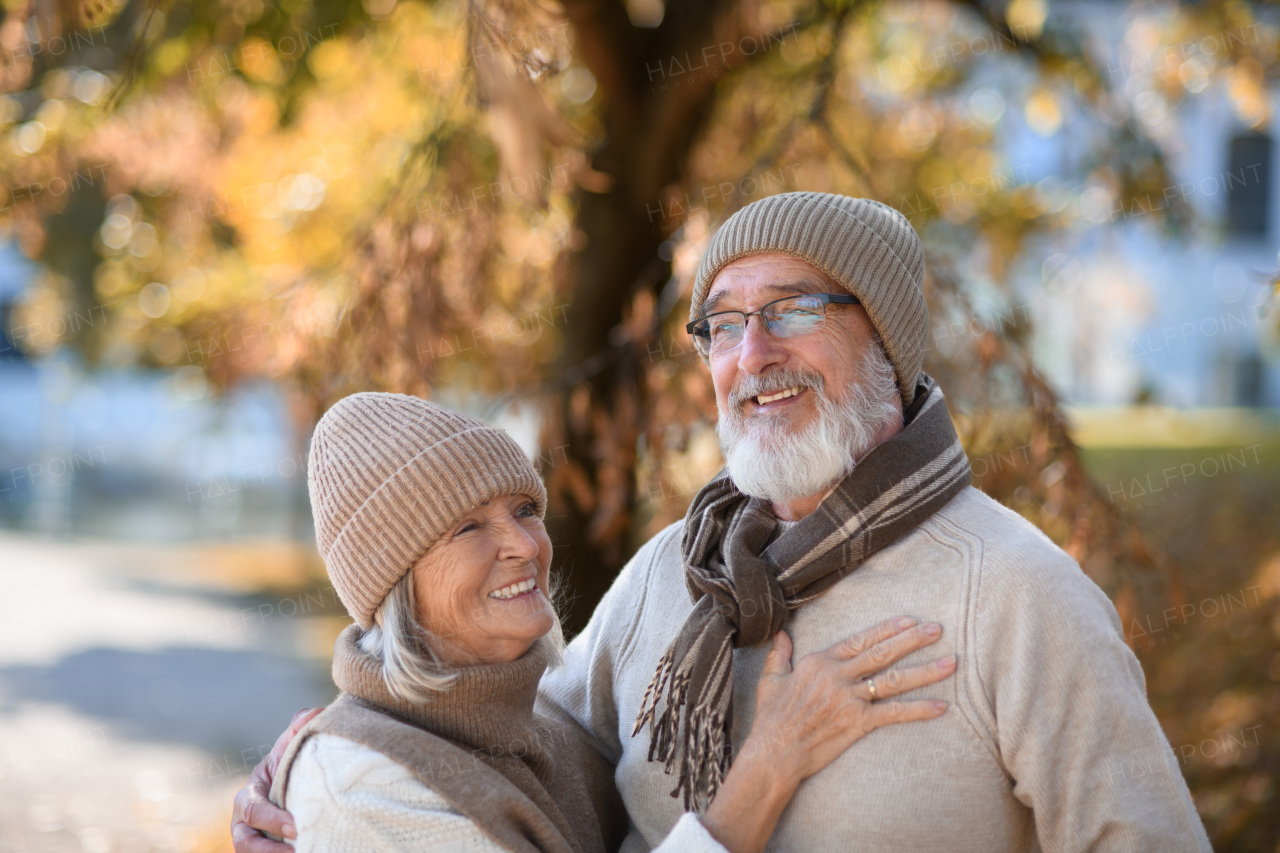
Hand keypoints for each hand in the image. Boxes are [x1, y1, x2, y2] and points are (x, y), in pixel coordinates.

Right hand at [230, 707, 322, 852]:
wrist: (289, 782)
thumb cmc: (287, 764)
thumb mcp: (289, 747)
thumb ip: (299, 730)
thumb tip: (314, 713)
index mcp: (248, 795)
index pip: (252, 810)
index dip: (272, 819)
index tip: (295, 827)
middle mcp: (243, 821)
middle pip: (245, 842)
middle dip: (267, 850)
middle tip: (297, 849)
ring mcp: (251, 839)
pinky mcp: (264, 849)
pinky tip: (308, 851)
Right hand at [746, 616, 952, 785]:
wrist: (774, 751)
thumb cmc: (771, 717)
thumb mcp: (771, 679)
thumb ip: (780, 654)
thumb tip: (781, 633)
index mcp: (820, 661)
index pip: (860, 640)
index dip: (887, 629)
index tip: (909, 620)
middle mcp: (838, 676)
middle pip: (883, 653)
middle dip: (913, 639)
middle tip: (938, 629)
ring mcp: (849, 699)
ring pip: (894, 680)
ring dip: (926, 671)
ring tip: (951, 662)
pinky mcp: (858, 722)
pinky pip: (894, 713)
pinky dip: (919, 709)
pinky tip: (941, 706)